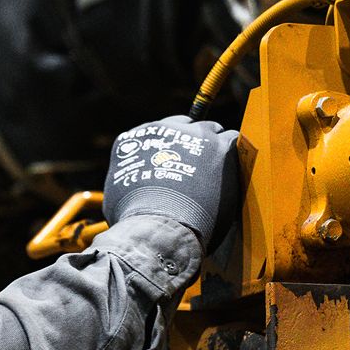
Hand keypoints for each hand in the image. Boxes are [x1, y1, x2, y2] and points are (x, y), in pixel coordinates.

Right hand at [102, 115, 238, 248]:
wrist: (159, 223)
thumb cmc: (134, 217)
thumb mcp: (116, 196)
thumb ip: (127, 183)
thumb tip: (129, 192)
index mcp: (135, 139)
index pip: (158, 132)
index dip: (171, 147)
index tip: (177, 159)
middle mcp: (164, 129)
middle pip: (186, 126)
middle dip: (193, 143)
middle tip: (199, 166)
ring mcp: (194, 135)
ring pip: (212, 131)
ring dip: (215, 148)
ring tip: (217, 170)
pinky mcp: (220, 146)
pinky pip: (233, 141)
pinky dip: (232, 157)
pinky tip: (229, 174)